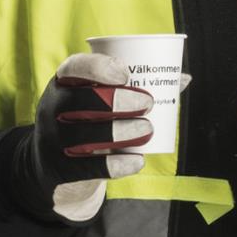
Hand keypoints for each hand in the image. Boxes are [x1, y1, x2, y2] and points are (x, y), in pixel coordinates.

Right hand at [12, 53, 152, 221]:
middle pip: (82, 101)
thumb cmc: (89, 121)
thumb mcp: (100, 100)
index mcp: (64, 83)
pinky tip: (137, 161)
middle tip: (148, 103)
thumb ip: (138, 88)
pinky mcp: (59, 169)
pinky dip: (116, 165)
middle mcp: (53, 109)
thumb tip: (183, 78)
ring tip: (147, 130)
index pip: (74, 67)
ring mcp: (53, 140)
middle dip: (119, 100)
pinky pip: (88, 167)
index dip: (99, 67)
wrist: (55, 167)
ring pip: (85, 135)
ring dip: (122, 131)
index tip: (126, 74)